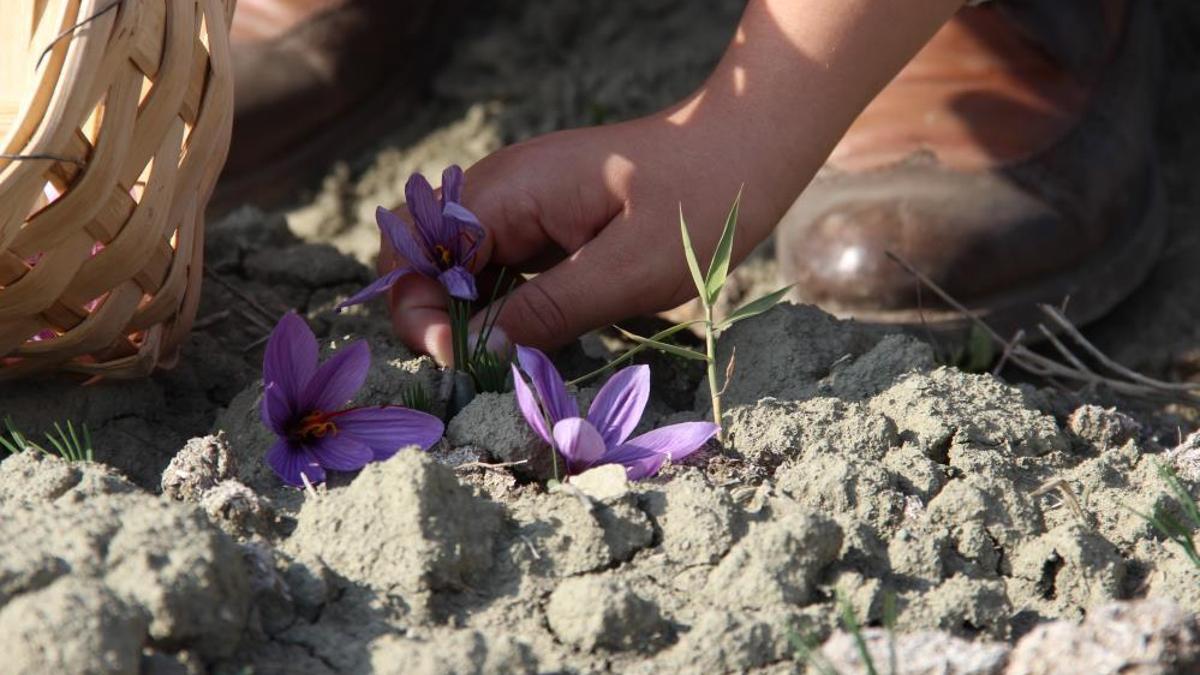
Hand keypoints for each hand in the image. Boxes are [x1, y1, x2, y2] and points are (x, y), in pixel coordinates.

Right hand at [381, 112, 788, 364]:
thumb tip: (482, 352)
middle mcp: (501, 189)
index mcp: (510, 191)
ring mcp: (519, 202)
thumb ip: (550, 310)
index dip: (423, 313)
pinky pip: (496, 264)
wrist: (744, 149)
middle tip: (479, 365)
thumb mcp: (629, 270)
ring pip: (455, 264)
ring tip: (503, 358)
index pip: (419, 253)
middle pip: (422, 255)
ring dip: (466, 314)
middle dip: (432, 315)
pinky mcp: (542, 219)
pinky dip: (499, 303)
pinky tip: (529, 334)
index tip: (465, 363)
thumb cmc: (699, 203)